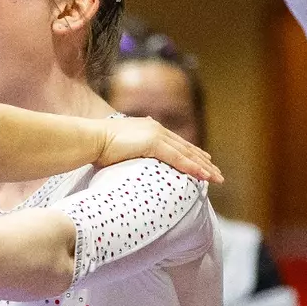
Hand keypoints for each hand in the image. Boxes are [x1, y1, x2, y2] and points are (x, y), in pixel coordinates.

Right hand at [97, 117, 221, 182]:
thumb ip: (130, 152)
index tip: (204, 160)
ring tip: (217, 178)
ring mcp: (155, 134)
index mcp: (148, 127)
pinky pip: (178, 158)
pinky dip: (193, 167)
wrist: (89, 139)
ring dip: (204, 167)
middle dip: (203, 161)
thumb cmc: (96, 147)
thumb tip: (129, 163)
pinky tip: (204, 176)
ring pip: (186, 153)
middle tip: (217, 173)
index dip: (191, 152)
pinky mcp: (153, 143)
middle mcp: (155, 128)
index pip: (175, 142)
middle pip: (185, 147)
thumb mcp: (118, 148)